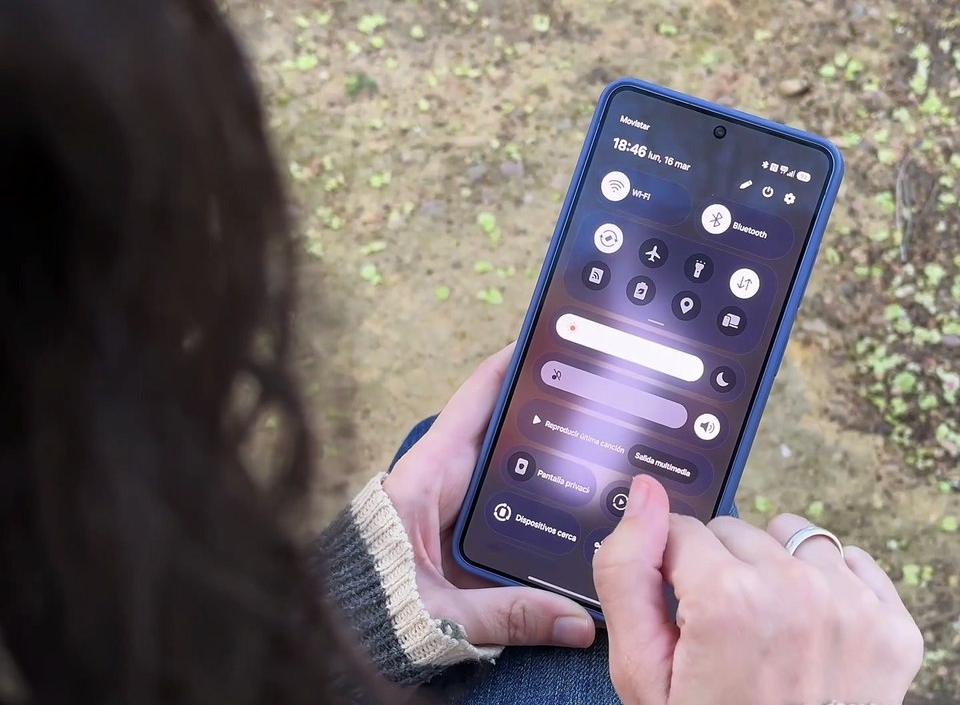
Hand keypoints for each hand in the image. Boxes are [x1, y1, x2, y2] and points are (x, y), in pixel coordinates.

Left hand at [382, 344, 595, 648]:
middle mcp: (441, 484)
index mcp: (427, 478)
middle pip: (505, 436)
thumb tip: (579, 623)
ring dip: (550, 466)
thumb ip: (509, 615)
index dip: (510, 366)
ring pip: (510, 475)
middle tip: (603, 399)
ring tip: (607, 453)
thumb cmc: (368, 611)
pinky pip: (508, 513)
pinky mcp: (456, 539)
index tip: (548, 337)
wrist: (333, 640)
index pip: (475, 402)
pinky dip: (539, 508)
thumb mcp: (440, 613)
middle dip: (549, 416)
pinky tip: (581, 516)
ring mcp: (450, 510)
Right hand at [595, 475, 922, 704]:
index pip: (683, 532)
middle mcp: (797, 590)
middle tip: (724, 640)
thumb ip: (628, 574)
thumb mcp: (642, 674)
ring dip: (775, 571)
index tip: (683, 620)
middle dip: (721, 573)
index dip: (673, 576)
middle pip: (736, 532)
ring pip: (793, 539)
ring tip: (768, 633)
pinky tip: (811, 636)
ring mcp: (854, 608)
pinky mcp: (894, 628)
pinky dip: (828, 586)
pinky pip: (852, 563)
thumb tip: (645, 494)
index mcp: (729, 599)